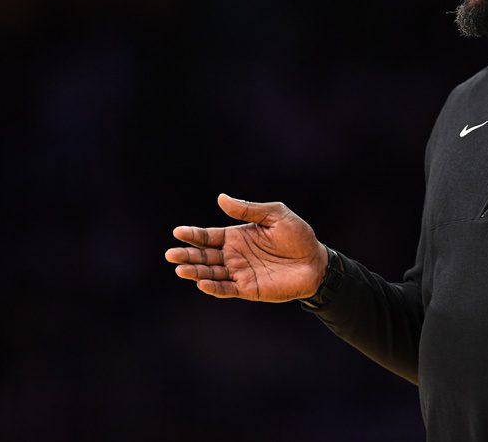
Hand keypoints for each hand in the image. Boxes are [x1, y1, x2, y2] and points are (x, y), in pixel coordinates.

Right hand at [165, 194, 327, 301]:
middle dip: (187, 254)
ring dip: (195, 271)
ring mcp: (239, 272)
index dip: (193, 234)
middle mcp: (233, 255)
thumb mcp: (275, 215)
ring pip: (211, 273)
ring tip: (180, 269)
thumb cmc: (297, 236)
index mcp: (236, 236)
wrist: (315, 261)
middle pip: (204, 255)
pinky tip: (202, 283)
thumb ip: (248, 210)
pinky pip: (227, 289)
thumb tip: (221, 198)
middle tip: (171, 254)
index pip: (208, 236)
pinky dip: (214, 287)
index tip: (178, 232)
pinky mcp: (248, 289)